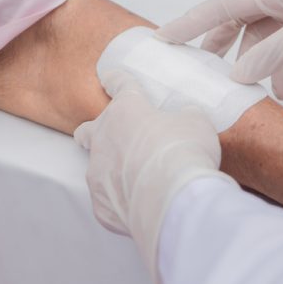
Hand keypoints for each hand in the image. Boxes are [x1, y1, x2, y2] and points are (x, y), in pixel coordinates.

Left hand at [74, 71, 235, 283]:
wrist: (174, 200)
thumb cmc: (184, 152)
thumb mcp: (196, 122)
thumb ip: (186, 117)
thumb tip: (185, 120)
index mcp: (126, 110)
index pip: (120, 85)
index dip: (117, 80)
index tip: (112, 77)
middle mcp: (104, 139)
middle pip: (86, 131)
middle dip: (95, 132)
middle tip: (114, 138)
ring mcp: (98, 175)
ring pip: (97, 170)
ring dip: (115, 172)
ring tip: (142, 182)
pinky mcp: (101, 207)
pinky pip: (110, 202)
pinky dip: (123, 202)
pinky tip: (143, 205)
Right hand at [156, 0, 282, 98]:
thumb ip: (276, 53)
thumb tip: (236, 75)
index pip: (225, 4)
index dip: (193, 21)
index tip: (165, 37)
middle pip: (241, 20)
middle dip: (219, 43)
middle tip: (198, 67)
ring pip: (266, 40)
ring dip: (254, 63)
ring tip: (244, 89)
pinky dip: (281, 70)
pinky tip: (282, 91)